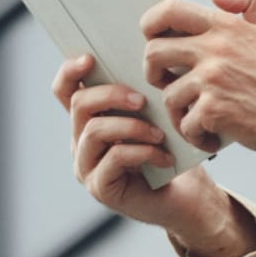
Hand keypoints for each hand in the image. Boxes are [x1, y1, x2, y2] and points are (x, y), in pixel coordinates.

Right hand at [47, 52, 255, 256]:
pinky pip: (114, 158)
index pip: (65, 91)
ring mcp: (87, 168)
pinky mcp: (101, 189)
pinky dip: (142, 151)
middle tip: (142, 100)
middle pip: (79, 106)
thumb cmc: (174, 152)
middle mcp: (81, 144)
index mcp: (89, 122)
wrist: (190, 198)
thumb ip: (139, 95)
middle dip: (111, 95)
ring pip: (94, 131)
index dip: (70, 72)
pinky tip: (163, 157)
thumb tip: (142, 58)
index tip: (90, 58)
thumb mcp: (157, 116)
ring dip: (131, 126)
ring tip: (160, 133)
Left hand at [140, 0, 255, 158]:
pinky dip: (195, 135)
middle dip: (154, 72)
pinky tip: (211, 135)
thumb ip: (248, 2)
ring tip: (197, 117)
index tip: (151, 38)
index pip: (170, 10)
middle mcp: (214, 49)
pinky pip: (185, 123)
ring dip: (179, 111)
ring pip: (168, 94)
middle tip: (168, 84)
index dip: (150, 23)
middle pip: (153, 52)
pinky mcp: (214, 110)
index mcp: (225, 27)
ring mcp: (212, 79)